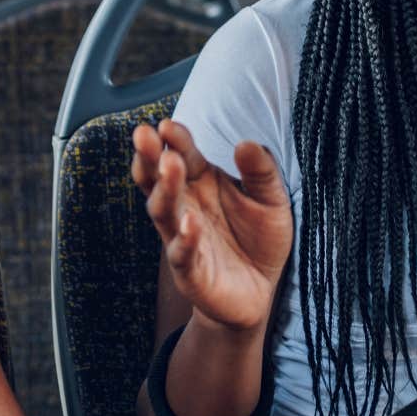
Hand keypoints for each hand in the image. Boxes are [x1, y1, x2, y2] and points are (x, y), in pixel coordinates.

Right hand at [131, 120, 293, 333]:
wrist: (260, 290)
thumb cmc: (259, 238)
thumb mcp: (271, 198)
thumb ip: (261, 171)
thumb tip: (246, 144)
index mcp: (200, 183)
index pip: (182, 155)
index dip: (175, 139)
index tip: (168, 124)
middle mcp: (185, 206)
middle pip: (159, 179)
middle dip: (151, 157)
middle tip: (145, 135)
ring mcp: (183, 238)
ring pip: (163, 211)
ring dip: (165, 189)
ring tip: (170, 166)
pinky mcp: (191, 271)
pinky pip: (182, 254)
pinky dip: (184, 239)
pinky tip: (189, 223)